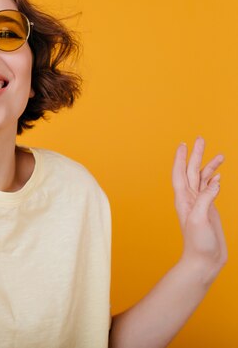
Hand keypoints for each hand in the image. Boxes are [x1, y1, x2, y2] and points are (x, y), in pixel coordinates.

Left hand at [172, 137, 226, 283]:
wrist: (204, 260)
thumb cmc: (198, 243)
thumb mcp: (200, 219)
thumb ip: (206, 199)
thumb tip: (215, 181)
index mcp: (183, 199)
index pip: (180, 174)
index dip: (180, 158)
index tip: (183, 144)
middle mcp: (189, 199)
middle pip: (192, 171)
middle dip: (196, 155)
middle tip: (200, 139)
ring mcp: (199, 203)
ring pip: (203, 179)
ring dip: (209, 166)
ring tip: (219, 155)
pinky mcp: (208, 210)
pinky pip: (210, 190)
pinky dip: (214, 180)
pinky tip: (219, 174)